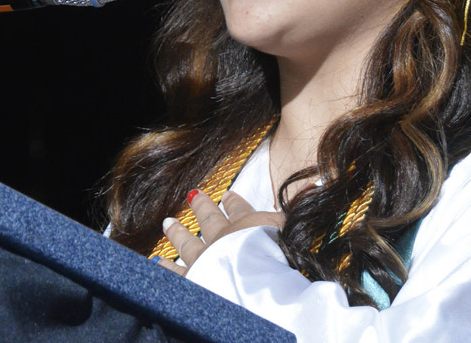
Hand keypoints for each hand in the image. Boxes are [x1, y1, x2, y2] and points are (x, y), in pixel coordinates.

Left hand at [155, 190, 284, 276]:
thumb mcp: (293, 229)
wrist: (255, 283)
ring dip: (177, 231)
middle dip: (202, 206)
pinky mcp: (192, 279)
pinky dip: (165, 267)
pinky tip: (156, 261)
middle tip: (193, 195)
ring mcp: (204, 258)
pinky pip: (174, 273)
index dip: (234, 202)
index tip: (227, 194)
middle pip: (209, 218)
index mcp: (248, 225)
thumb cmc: (279, 257)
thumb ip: (296, 211)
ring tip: (167, 222)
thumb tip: (313, 185)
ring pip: (186, 241)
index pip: (240, 209)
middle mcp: (223, 237)